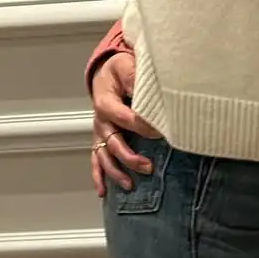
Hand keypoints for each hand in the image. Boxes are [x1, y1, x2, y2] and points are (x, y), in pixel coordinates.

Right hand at [89, 52, 160, 196]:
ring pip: (104, 156)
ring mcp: (100, 132)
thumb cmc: (119, 69)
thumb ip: (136, 78)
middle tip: (149, 167)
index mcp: (105, 102)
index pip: (125, 118)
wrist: (106, 71)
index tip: (161, 133)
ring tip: (130, 184)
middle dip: (130, 157)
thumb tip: (150, 94)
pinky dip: (98, 175)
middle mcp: (100, 120)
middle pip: (113, 143)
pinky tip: (103, 191)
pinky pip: (97, 159)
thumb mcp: (127, 66)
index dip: (142, 127)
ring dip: (116, 171)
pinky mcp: (101, 139)